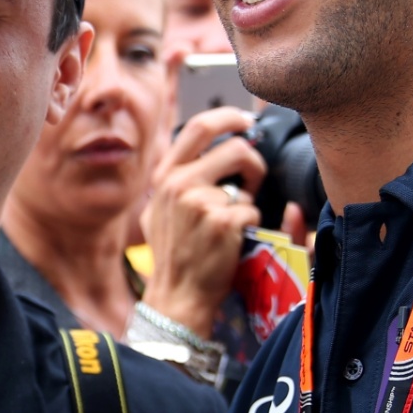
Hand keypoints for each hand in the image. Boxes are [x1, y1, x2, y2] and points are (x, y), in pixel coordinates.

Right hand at [140, 106, 265, 336]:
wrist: (177, 295)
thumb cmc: (174, 255)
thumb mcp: (159, 212)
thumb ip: (175, 181)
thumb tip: (204, 156)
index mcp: (165, 177)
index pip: (198, 127)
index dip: (228, 117)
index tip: (245, 121)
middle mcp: (179, 185)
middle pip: (234, 148)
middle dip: (253, 162)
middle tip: (254, 179)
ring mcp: (200, 203)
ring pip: (247, 186)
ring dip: (248, 204)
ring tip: (233, 223)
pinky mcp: (222, 223)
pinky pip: (252, 212)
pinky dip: (250, 227)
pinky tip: (233, 241)